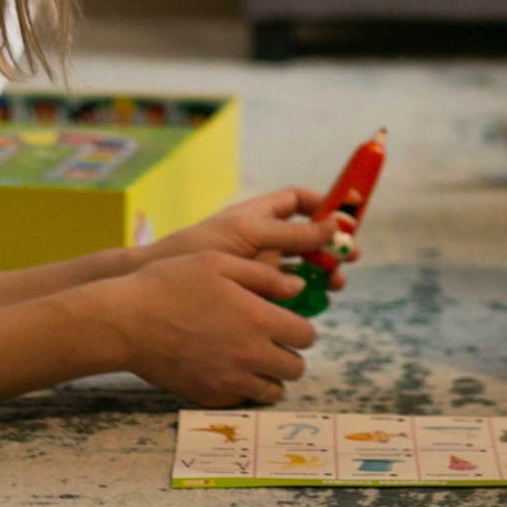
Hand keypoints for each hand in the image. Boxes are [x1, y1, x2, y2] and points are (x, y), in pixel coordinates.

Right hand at [93, 251, 319, 406]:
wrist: (126, 322)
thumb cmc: (170, 283)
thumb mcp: (219, 263)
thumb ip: (264, 276)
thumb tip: (297, 289)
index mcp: (259, 319)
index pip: (306, 336)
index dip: (300, 328)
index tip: (286, 322)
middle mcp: (250, 355)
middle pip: (295, 368)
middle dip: (288, 354)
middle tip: (270, 341)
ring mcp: (229, 381)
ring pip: (273, 391)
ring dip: (269, 376)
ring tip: (251, 358)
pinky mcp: (208, 396)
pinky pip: (242, 401)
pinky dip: (243, 389)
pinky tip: (227, 369)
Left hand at [143, 188, 357, 290]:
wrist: (158, 288)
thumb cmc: (198, 250)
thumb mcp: (248, 234)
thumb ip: (290, 233)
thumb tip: (332, 226)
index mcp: (258, 216)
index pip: (296, 202)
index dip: (322, 205)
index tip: (345, 218)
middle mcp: (260, 240)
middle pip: (306, 238)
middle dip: (330, 247)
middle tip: (348, 260)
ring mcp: (257, 269)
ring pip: (300, 268)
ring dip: (321, 274)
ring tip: (334, 285)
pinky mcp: (253, 296)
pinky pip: (286, 294)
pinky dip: (304, 297)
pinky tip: (313, 304)